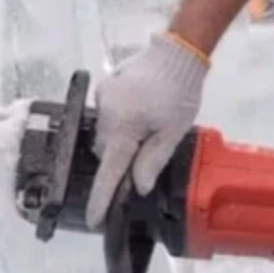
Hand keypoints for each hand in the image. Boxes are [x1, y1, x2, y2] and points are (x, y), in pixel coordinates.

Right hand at [85, 33, 208, 228]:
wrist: (176, 52)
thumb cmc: (179, 94)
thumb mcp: (173, 132)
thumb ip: (152, 161)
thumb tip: (138, 188)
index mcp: (122, 131)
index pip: (108, 173)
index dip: (101, 199)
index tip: (93, 219)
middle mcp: (105, 117)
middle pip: (106, 153)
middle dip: (120, 160)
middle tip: (144, 157)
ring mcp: (102, 100)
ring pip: (106, 134)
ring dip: (120, 140)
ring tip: (147, 127)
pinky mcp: (104, 88)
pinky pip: (107, 116)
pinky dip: (119, 122)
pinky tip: (139, 111)